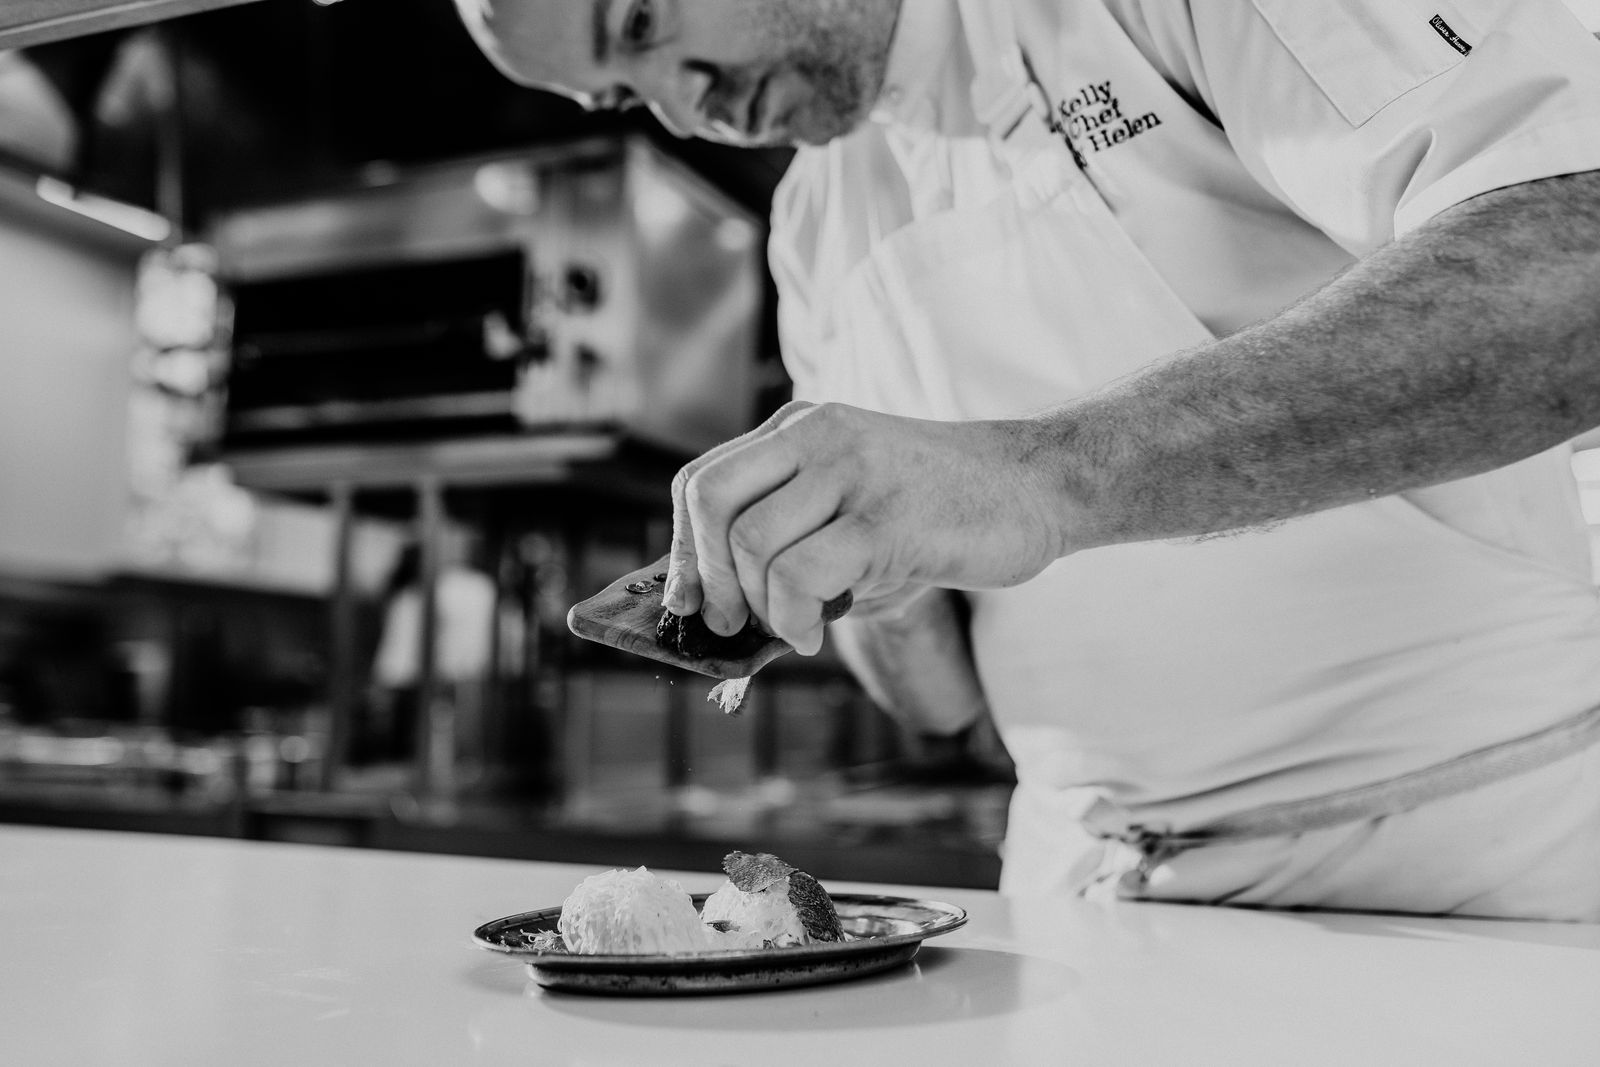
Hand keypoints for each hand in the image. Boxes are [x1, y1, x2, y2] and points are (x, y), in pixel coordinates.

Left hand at [662, 401, 1061, 653]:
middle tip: (730, 625)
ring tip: (795, 628)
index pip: (702, 481)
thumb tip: (725, 616)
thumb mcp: (854, 513)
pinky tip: (818, 631)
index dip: (682, 549)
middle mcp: (818, 436)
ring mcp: (854, 470)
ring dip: (759, 608)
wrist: (1038, 487)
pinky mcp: (889, 517)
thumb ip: (794, 546)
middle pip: (710, 503)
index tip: (688, 602)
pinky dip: (795, 619)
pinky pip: (803, 575)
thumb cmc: (939, 516)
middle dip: (706, 579)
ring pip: (752, 544)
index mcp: (801, 429)